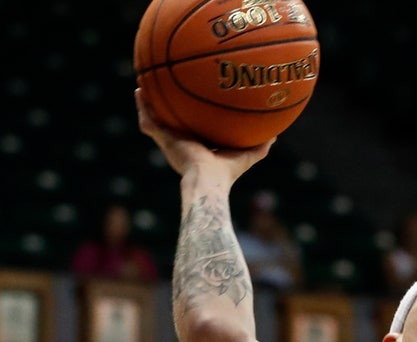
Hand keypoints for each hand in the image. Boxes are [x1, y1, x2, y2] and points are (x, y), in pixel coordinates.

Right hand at [135, 88, 273, 182]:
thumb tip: (277, 133)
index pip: (197, 130)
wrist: (209, 181)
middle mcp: (183, 144)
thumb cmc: (228, 173)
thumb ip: (261, 144)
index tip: (197, 105)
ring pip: (156, 119)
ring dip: (150, 104)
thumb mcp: (249, 154)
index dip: (196, 119)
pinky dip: (142, 107)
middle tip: (167, 90)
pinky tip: (139, 90)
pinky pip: (148, 121)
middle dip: (170, 109)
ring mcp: (170, 142)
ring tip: (144, 84)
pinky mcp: (163, 140)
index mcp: (200, 148)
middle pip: (174, 122)